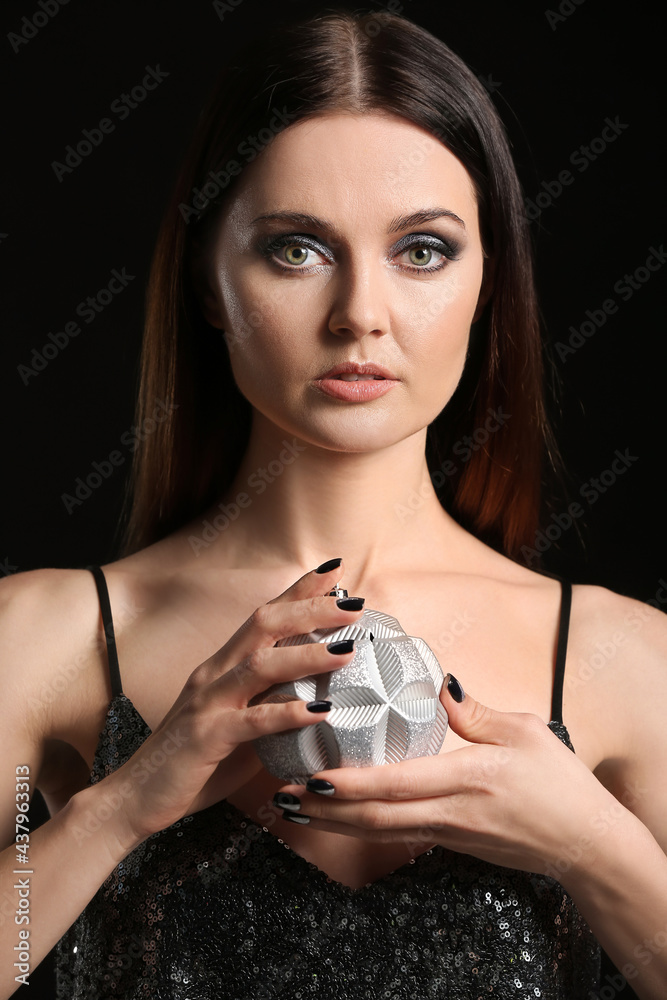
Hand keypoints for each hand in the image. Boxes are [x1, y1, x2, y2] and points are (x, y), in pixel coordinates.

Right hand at [102, 558, 362, 844]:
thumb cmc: (194, 762)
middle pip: (264, 624)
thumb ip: (270, 705)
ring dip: (306, 655)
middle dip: (309, 610)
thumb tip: (319, 698)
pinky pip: (252, 720)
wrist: (137, 797)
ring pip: (260, 664)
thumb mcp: (239, 725)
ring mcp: (207, 702)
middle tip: (352, 605)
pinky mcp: (207, 737)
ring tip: (346, 651)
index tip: (334, 571)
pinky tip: (319, 712)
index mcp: (222, 666)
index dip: (298, 591)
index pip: (264, 617)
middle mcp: (214, 674)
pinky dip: (288, 713)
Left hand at [274, 675, 619, 876]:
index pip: (397, 785)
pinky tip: (341, 815)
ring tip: (295, 810)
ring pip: (380, 832)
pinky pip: (397, 834)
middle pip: (375, 818)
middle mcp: (450, 813)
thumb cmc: (559, 784)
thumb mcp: (523, 733)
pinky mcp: (451, 842)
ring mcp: (448, 833)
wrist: (585, 844)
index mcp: (466, 780)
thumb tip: (441, 682)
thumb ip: (475, 712)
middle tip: (283, 797)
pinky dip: (362, 826)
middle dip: (325, 810)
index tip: (314, 777)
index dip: (351, 785)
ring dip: (335, 822)